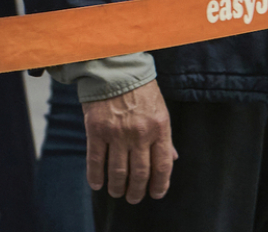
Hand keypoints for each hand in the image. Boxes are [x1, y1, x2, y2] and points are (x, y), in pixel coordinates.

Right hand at [84, 80, 175, 202]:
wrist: (114, 68)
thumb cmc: (140, 89)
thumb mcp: (160, 110)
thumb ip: (164, 137)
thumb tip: (171, 160)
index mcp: (159, 129)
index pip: (162, 167)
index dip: (159, 185)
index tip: (155, 194)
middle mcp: (139, 134)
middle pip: (140, 174)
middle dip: (137, 191)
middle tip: (133, 198)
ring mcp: (117, 133)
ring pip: (118, 171)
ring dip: (117, 187)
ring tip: (116, 193)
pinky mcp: (96, 129)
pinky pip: (95, 159)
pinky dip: (96, 175)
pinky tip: (97, 184)